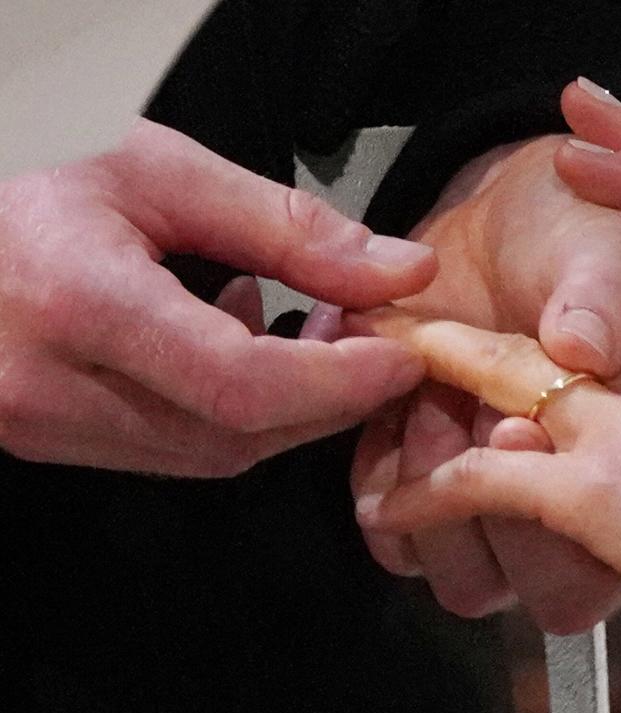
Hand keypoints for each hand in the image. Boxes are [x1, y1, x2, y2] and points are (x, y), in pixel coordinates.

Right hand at [0, 119, 436, 476]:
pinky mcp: (46, 437)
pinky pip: (171, 446)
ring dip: (289, 407)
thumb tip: (402, 272)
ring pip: (210, 454)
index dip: (340, 381)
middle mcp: (50, 388)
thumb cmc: (33, 172)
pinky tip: (245, 340)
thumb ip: (289, 228)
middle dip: (329, 397)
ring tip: (319, 331)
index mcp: (78, 303)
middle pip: (235, 436)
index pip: (239, 383)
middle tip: (374, 337)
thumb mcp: (162, 171)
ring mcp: (39, 426)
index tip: (404, 352)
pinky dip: (236, 410)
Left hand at [347, 307, 620, 712]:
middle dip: (457, 380)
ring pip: (497, 432)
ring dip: (441, 446)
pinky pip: (478, 483)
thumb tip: (614, 396)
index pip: (584, 365)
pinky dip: (426, 496)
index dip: (511, 368)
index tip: (479, 375)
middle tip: (411, 373)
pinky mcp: (592, 492)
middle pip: (524, 376)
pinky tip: (391, 505)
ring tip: (413, 455)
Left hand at [352, 130, 620, 631]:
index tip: (515, 427)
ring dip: (434, 496)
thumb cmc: (590, 235)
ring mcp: (500, 497)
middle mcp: (575, 499)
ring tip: (427, 394)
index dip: (563, 528)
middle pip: (538, 590)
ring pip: (462, 576)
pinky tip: (392, 399)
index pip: (614, 560)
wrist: (521, 214)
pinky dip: (381, 471)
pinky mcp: (429, 471)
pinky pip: (395, 527)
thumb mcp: (616, 255)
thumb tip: (582, 349)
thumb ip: (606, 301)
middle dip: (491, 513)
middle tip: (463, 407)